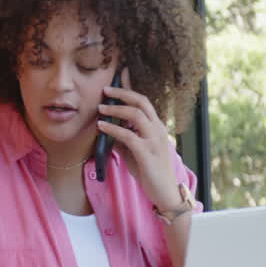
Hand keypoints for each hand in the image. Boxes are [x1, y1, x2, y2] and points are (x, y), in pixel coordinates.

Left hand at [97, 67, 182, 211]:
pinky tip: (102, 127)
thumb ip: (125, 139)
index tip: (121, 73)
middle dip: (123, 93)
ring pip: (136, 115)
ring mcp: (154, 141)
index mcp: (157, 127)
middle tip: (105, 90)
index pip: (145, 102)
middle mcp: (158, 130)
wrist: (165, 193)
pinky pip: (129, 135)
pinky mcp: (147, 153)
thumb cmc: (150, 172)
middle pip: (142, 102)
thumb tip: (109, 130)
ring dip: (116, 109)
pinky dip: (113, 129)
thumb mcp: (135, 152)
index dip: (132, 87)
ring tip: (100, 109)